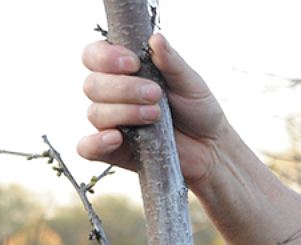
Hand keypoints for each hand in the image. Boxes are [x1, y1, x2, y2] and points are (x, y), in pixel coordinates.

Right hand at [78, 33, 227, 188]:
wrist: (212, 147)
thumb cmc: (198, 110)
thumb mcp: (190, 83)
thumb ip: (172, 63)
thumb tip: (156, 38)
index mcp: (124, 71)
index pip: (94, 56)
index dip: (106, 57)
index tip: (133, 63)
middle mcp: (112, 95)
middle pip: (92, 85)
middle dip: (123, 88)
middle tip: (155, 94)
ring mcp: (112, 123)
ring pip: (95, 113)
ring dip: (124, 112)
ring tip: (156, 115)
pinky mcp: (115, 151)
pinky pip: (88, 148)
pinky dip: (96, 143)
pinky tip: (115, 138)